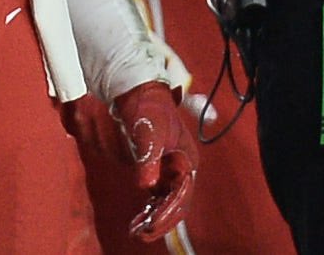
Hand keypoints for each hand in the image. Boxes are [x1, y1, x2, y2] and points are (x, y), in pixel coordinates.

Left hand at [111, 81, 197, 242]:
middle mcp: (182, 169)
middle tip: (140, 233)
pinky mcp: (158, 168)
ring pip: (166, 201)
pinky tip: (139, 219)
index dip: (167, 213)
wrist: (138, 91)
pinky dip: (149, 207)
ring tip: (136, 230)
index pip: (180, 196)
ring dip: (154, 217)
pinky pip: (157, 194)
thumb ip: (147, 158)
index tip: (151, 226)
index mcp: (187, 162)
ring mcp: (170, 170)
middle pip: (175, 203)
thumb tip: (146, 186)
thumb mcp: (149, 131)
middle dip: (160, 221)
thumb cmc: (148, 107)